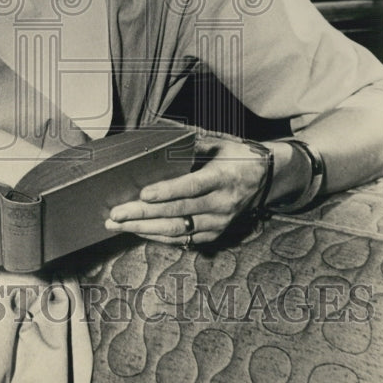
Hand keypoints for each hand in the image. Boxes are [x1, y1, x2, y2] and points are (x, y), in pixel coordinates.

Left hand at [104, 134, 270, 245]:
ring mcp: (218, 222)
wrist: (266, 179)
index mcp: (222, 178)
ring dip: (144, 228)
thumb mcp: (219, 145)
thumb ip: (191, 146)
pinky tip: (139, 231)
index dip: (166, 191)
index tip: (143, 194)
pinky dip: (159, 236)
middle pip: (177, 212)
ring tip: (118, 225)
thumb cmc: (237, 157)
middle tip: (116, 214)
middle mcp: (221, 204)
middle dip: (143, 214)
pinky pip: (184, 239)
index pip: (191, 187)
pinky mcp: (215, 234)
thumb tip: (159, 143)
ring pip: (177, 230)